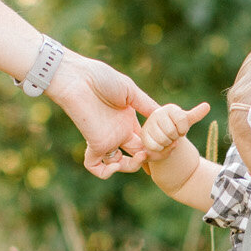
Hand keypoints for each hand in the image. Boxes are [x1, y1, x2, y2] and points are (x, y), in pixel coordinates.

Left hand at [47, 54, 157, 178]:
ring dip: (133, 166)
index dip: (158, 147)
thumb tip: (167, 116)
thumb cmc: (101, 78)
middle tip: (161, 153)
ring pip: (120, 165)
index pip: (146, 141)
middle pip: (137, 155)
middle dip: (151, 158)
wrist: (78, 77)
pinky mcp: (94, 143)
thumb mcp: (131, 91)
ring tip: (143, 155)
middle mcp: (119, 133)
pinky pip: (96, 167)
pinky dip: (106, 172)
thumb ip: (147, 105)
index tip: (172, 146)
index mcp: (128, 121)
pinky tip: (116, 163)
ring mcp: (107, 140)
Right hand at [141, 102, 210, 161]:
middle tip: (172, 136)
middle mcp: (157, 113)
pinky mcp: (143, 135)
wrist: (163, 137)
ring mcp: (149, 124)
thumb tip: (207, 106)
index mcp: (170, 108)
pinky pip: (155, 146)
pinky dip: (160, 149)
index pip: (182, 120)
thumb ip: (196, 114)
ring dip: (168, 144)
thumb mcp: (187, 122)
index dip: (183, 129)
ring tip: (167, 139)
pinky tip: (160, 145)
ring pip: (163, 139)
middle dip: (174, 137)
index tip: (180, 129)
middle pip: (171, 131)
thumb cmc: (176, 128)